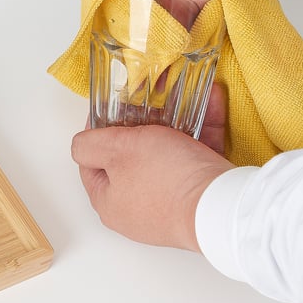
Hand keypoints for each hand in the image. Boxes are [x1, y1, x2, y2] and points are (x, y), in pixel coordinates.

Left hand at [71, 87, 234, 250]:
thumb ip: (89, 145)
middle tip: (147, 100)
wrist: (222, 205)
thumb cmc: (166, 178)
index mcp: (110, 200)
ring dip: (175, 122)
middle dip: (142, 123)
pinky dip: (201, 131)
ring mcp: (169, 204)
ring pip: (166, 154)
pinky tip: (209, 103)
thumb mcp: (118, 149)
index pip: (91, 162)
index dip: (97, 130)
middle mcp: (137, 207)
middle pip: (130, 157)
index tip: (109, 107)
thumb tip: (80, 144)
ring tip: (180, 95)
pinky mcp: (198, 197)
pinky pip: (195, 158)